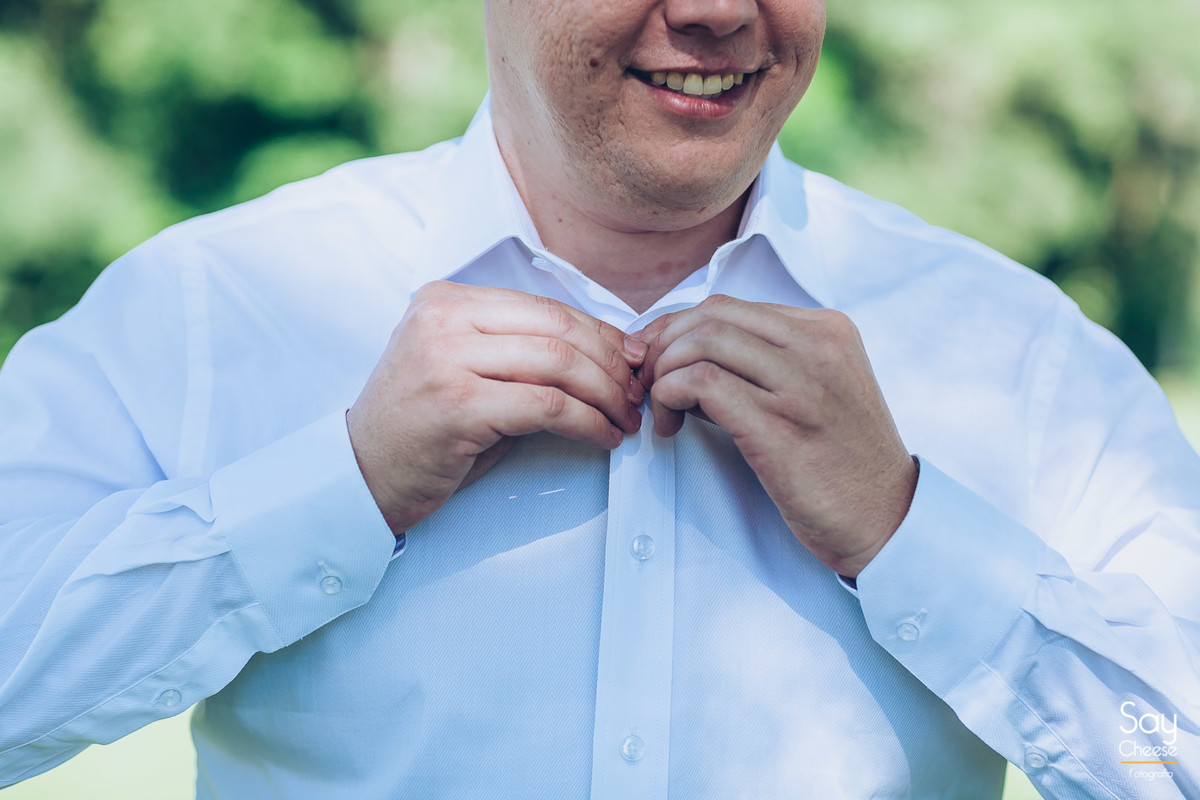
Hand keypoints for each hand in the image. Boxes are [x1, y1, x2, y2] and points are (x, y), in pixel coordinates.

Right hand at [347, 281, 646, 533]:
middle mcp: (443, 319)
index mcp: (447, 300)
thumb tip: (606, 354)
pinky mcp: (457, 404)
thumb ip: (517, 351)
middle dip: (611, 364)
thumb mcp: (464, 369)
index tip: (631, 360)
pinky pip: (547, 406)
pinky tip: (602, 437)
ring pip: (559, 363)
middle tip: (635, 393)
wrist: (361, 473)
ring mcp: (446, 358)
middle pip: (558, 329)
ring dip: (606, 395)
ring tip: (624, 419)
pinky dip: (587, 423)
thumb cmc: (423, 427)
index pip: (545, 307)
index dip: (600, 333)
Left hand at [633, 295, 915, 577]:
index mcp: (827, 329)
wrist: (886, 518)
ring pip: (702, 343)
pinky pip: (701, 382)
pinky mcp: (778, 425)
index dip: (676, 329)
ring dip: (663, 374)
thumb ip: (764, 365)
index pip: (728, 307)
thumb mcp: (816, 390)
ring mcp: (801, 384)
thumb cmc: (841, 462)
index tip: (656, 362)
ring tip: (662, 411)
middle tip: (647, 384)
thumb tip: (684, 354)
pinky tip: (671, 425)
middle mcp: (817, 346)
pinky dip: (669, 396)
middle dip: (661, 347)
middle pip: (710, 318)